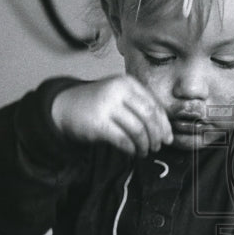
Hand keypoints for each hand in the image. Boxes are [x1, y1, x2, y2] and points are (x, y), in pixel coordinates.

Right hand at [51, 76, 172, 156]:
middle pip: (149, 117)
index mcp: (127, 83)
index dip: (164, 124)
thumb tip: (164, 129)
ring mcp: (108, 106)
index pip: (155, 105)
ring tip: (144, 151)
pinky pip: (124, 140)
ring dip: (145, 145)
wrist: (65, 107)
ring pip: (138, 130)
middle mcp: (119, 91)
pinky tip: (132, 151)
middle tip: (158, 147)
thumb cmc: (97, 105)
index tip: (168, 137)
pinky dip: (132, 149)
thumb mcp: (119, 97)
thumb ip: (140, 106)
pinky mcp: (99, 124)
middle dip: (157, 136)